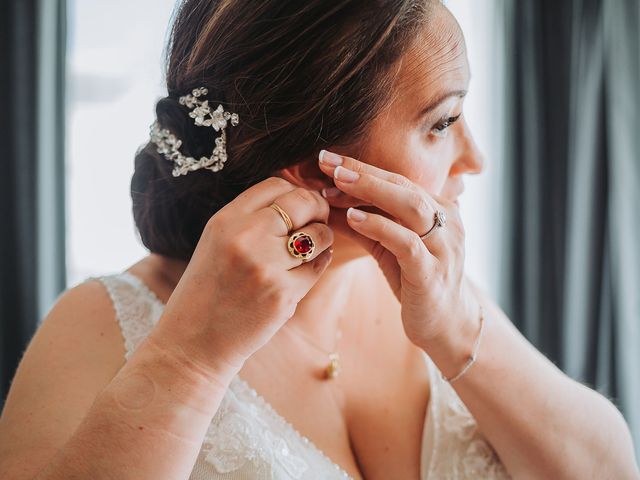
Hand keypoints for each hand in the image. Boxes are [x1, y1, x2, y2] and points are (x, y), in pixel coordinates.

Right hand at [150, 177, 333, 383]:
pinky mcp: (283, 294)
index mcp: (225, 220)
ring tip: (313, 247)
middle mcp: (245, 237)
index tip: (301, 206)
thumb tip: (298, 197)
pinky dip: (319, 264)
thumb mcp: (217, 242)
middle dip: (317, 209)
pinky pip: (318, 267)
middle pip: (302, 202)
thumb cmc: (208, 290)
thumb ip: (250, 218)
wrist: (194, 342)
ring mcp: (265, 266)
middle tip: (318, 220)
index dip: (296, 192)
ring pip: (318, 234)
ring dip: (323, 238)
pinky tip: (308, 268)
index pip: (276, 184)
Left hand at [318, 150, 478, 347]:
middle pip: (403, 185)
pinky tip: (353, 218)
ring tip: (336, 182)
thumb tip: (326, 201)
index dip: (363, 167)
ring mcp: (443, 246)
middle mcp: (446, 222)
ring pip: (410, 206)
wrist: (446, 326)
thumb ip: (365, 223)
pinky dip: (379, 226)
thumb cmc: (416, 281)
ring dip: (371, 190)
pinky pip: (407, 242)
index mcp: (439, 210)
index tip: (328, 159)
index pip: (398, 179)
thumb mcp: (388, 247)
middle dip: (363, 171)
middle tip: (328, 162)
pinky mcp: (432, 272)